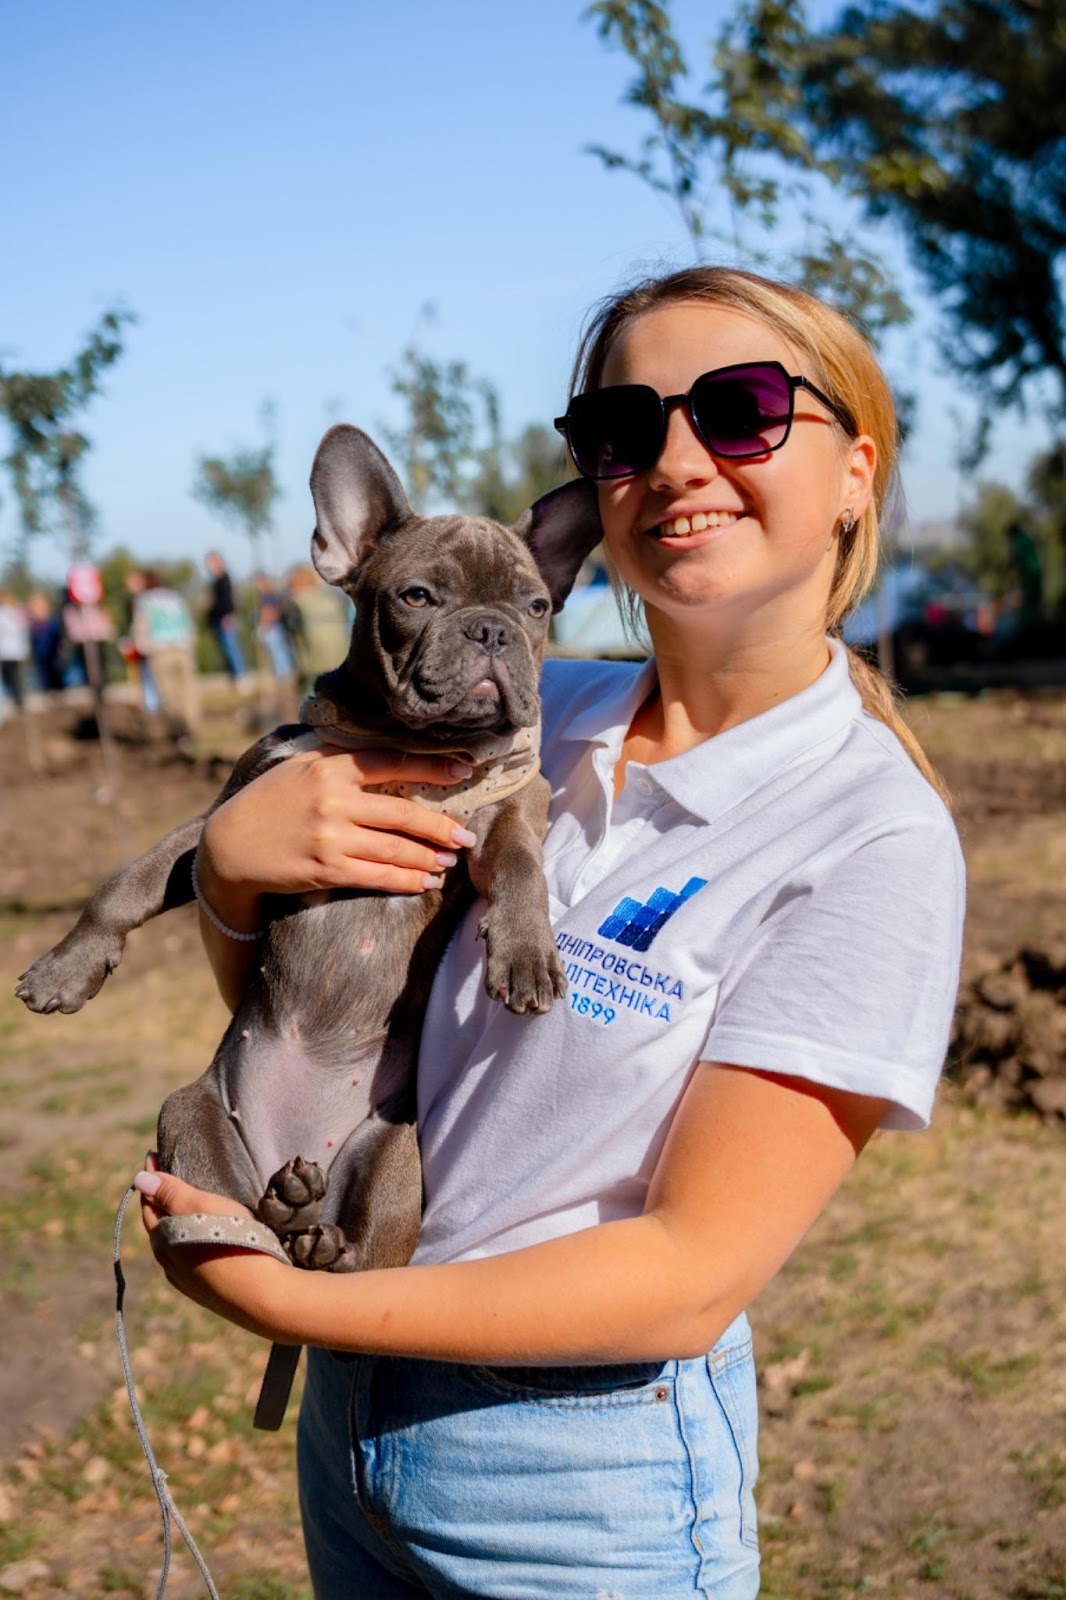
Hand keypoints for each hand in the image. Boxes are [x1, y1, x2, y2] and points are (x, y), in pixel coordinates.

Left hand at [137, 1155, 293, 1338]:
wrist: (265, 1295)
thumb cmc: (232, 1241)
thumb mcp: (201, 1207)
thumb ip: (170, 1193)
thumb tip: (139, 1179)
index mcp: (162, 1241)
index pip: (148, 1203)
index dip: (151, 1177)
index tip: (154, 1154)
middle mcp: (169, 1264)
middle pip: (160, 1225)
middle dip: (162, 1199)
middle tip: (171, 1174)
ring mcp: (189, 1281)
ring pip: (176, 1244)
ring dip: (178, 1222)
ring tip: (191, 1203)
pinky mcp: (209, 1291)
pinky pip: (193, 1259)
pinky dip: (193, 1240)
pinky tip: (207, 1237)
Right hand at [199, 742, 479, 921]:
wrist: (230, 845)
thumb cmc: (270, 801)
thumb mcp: (300, 766)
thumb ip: (339, 757)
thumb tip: (387, 751)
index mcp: (330, 768)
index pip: (392, 762)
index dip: (433, 766)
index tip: (463, 770)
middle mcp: (334, 800)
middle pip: (403, 812)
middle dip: (441, 827)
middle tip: (466, 835)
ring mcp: (331, 837)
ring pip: (395, 848)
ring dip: (429, 857)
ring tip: (450, 860)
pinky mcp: (327, 869)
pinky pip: (378, 876)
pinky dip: (406, 880)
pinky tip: (425, 882)